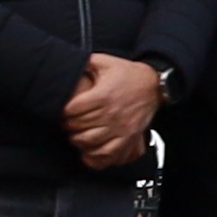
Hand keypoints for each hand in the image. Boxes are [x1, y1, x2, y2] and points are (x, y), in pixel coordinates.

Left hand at [59, 53, 163, 168]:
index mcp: (103, 95)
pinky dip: (95, 155)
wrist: (153, 84)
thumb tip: (69, 63)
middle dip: (69, 126)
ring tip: (76, 135)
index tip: (63, 111)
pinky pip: (108, 153)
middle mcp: (111, 112)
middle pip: (79, 126)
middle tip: (67, 123)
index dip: (63, 112)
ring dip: (78, 140)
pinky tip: (89, 150)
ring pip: (90, 141)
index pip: (73, 110)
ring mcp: (120, 127)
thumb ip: (86, 62)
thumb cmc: (127, 74)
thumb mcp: (105, 61)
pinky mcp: (128, 137)